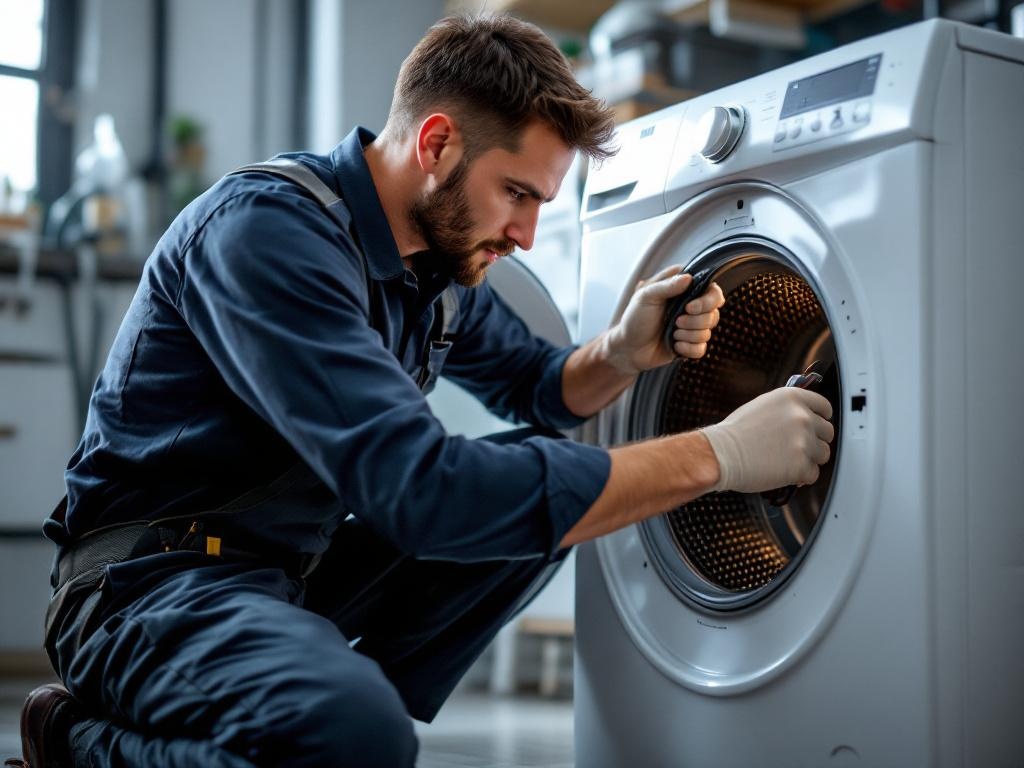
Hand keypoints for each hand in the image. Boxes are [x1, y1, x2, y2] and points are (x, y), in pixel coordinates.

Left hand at [603, 265, 724, 374]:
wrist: (628, 348)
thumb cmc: (634, 319)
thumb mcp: (645, 297)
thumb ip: (666, 285)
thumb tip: (688, 278)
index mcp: (683, 290)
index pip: (712, 289)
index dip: (707, 300)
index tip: (690, 307)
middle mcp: (691, 306)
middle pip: (714, 313)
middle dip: (695, 321)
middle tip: (676, 322)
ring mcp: (691, 326)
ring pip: (708, 332)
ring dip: (687, 335)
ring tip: (671, 333)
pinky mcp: (690, 343)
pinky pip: (701, 349)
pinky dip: (687, 349)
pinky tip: (674, 345)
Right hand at [699, 388, 834, 492]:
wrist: (721, 454)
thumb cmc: (734, 433)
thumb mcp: (761, 406)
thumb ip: (786, 410)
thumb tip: (800, 417)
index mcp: (792, 398)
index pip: (824, 407)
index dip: (821, 419)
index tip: (818, 425)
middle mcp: (802, 417)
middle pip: (827, 432)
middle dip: (815, 441)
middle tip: (797, 448)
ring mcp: (804, 442)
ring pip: (823, 454)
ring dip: (809, 460)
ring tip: (787, 461)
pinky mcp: (801, 466)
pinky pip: (813, 474)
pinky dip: (801, 477)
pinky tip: (784, 472)